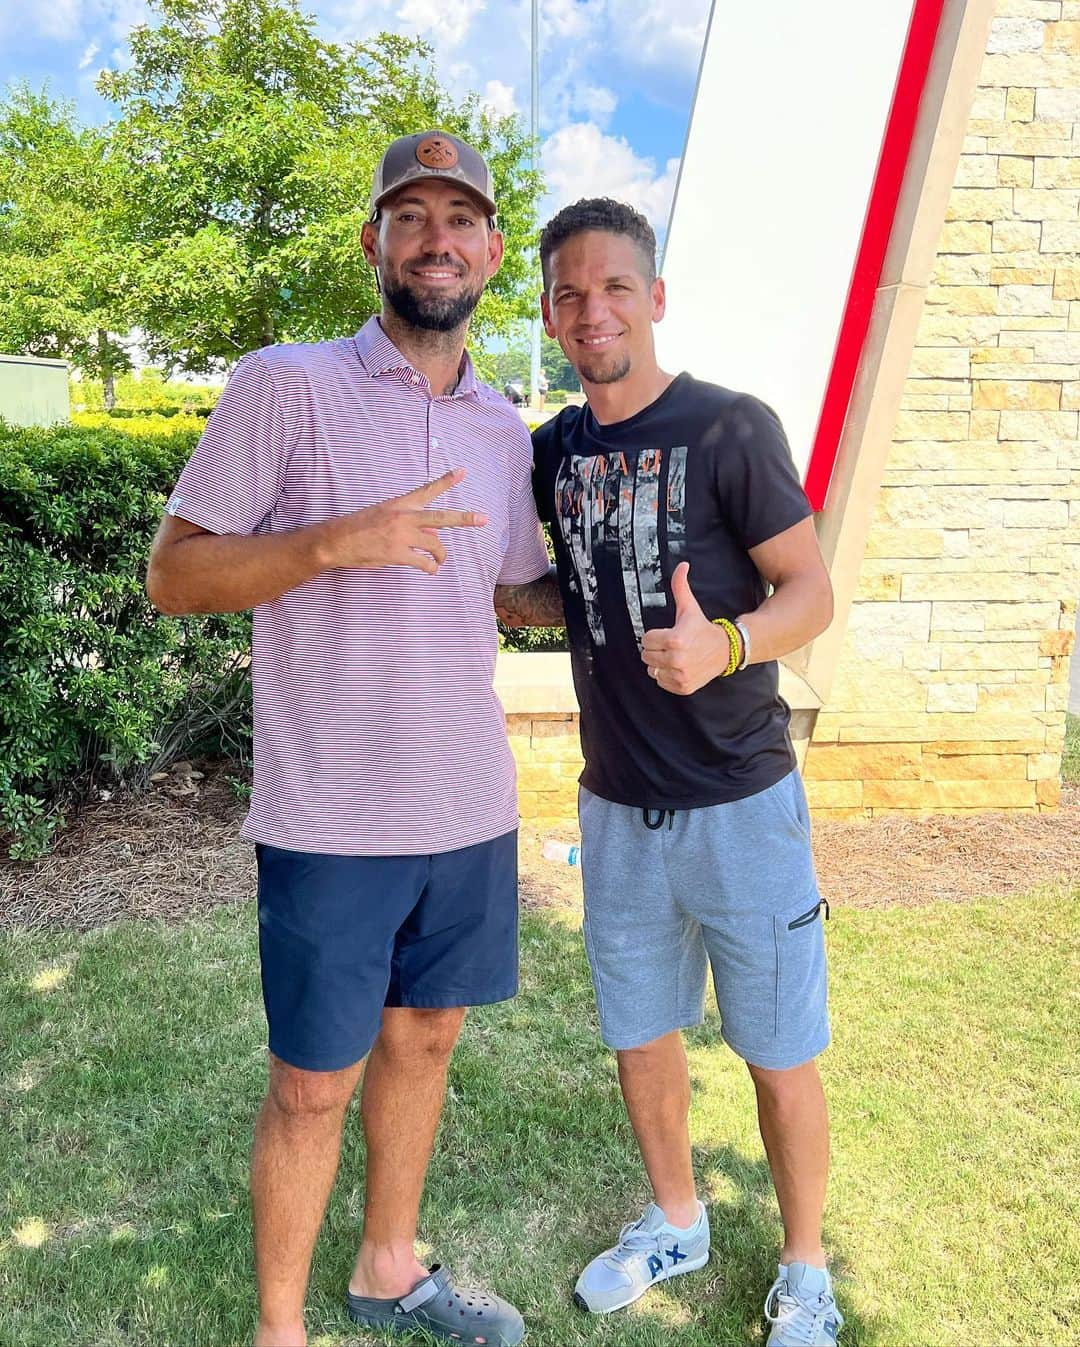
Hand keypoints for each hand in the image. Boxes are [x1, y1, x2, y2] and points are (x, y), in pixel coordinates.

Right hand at [322, 468, 486, 573]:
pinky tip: (431, 570)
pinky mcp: (397, 554)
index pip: (427, 490)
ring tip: (440, 561)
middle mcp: (404, 517)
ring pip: (434, 544)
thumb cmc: (358, 528)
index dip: (447, 481)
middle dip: (464, 518)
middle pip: (441, 517)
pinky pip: (423, 562)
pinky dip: (430, 568)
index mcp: (400, 504)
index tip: (463, 472)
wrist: (336, 540)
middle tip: (483, 518)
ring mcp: (401, 536)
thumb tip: (430, 532)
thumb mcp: (383, 515)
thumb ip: (408, 521)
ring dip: (441, 555)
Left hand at [641, 562, 734, 694]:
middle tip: (671, 645)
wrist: (725, 650)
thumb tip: (682, 565)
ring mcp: (680, 675)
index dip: (655, 636)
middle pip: (646, 656)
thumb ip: (680, 587)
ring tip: (674, 656)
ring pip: (652, 670)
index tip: (668, 634)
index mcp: (675, 639)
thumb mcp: (689, 607)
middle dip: (656, 649)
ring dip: (659, 664)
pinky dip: (666, 676)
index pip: (646, 639)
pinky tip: (678, 667)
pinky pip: (661, 682)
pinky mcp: (683, 687)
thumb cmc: (703, 628)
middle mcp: (676, 659)